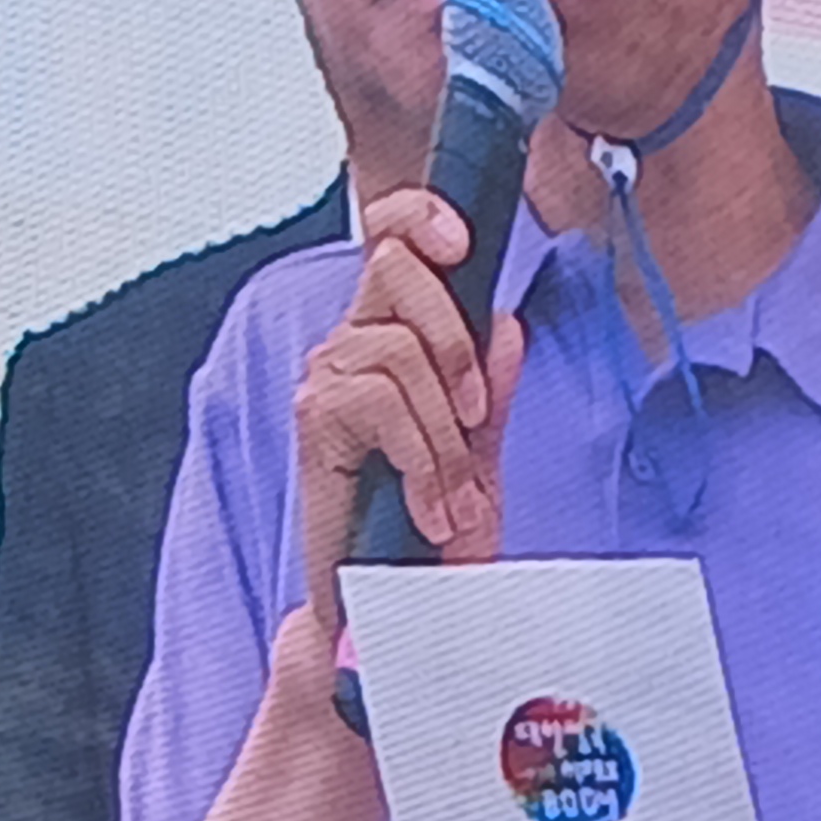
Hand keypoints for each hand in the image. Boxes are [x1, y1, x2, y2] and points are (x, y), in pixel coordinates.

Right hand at [291, 184, 528, 629]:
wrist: (401, 605)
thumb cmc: (434, 530)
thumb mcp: (481, 454)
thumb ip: (491, 389)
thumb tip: (506, 325)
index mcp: (394, 336)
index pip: (394, 238)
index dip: (421, 216)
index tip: (464, 242)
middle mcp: (351, 345)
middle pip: (395, 266)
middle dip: (451, 334)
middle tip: (472, 413)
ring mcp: (326, 380)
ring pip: (397, 347)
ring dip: (443, 430)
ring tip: (455, 493)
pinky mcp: (313, 422)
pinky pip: (381, 402)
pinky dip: (422, 459)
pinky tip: (432, 508)